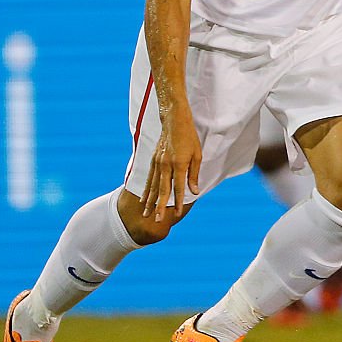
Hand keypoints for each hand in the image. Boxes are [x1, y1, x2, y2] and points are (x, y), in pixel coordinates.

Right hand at [141, 107, 201, 222]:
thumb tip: (194, 191)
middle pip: (163, 189)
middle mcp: (167, 165)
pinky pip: (149, 178)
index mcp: (180, 163)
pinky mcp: (153, 160)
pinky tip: (144, 199)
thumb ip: (194, 174)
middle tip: (157, 220)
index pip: (179, 186)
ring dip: (150, 201)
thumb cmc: (189, 138)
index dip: (179, 201)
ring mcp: (158, 162)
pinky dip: (146, 190)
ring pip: (153, 186)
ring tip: (146, 214)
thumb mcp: (197, 155)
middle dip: (160, 206)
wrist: (174, 121)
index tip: (177, 213)